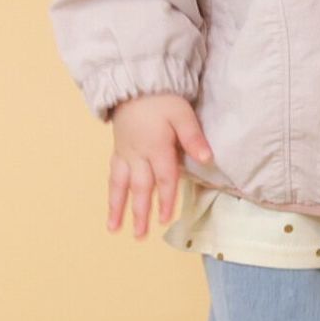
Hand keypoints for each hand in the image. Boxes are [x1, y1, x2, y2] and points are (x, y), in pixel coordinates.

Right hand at [106, 94, 212, 238]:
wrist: (135, 85)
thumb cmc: (162, 100)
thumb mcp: (183, 114)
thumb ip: (193, 138)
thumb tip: (207, 159)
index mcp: (156, 146)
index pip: (164, 178)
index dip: (166, 199)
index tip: (167, 219)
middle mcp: (137, 154)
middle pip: (140, 187)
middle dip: (140, 212)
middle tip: (141, 235)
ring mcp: (125, 153)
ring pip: (120, 185)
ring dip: (118, 208)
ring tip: (114, 229)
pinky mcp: (118, 151)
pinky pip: (113, 175)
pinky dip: (112, 192)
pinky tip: (112, 206)